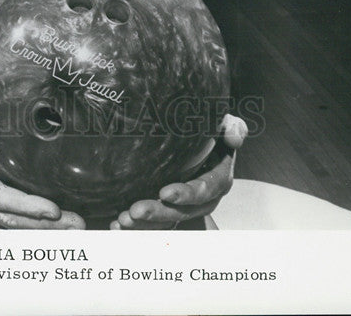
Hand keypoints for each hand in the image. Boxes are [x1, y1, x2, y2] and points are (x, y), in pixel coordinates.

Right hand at [0, 99, 84, 229]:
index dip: (24, 205)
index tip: (52, 209)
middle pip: (10, 217)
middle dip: (44, 224)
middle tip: (78, 225)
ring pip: (12, 220)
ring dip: (43, 226)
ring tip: (76, 225)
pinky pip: (10, 213)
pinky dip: (33, 219)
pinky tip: (56, 218)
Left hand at [109, 113, 247, 229]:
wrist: (201, 138)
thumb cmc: (213, 129)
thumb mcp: (225, 124)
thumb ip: (233, 127)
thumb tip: (234, 136)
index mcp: (219, 178)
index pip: (204, 189)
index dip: (187, 193)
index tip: (165, 192)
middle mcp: (203, 198)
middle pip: (182, 211)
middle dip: (159, 213)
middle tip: (134, 211)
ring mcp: (186, 206)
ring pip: (167, 221)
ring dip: (145, 225)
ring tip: (123, 220)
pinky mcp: (170, 209)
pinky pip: (155, 224)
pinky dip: (137, 227)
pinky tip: (117, 225)